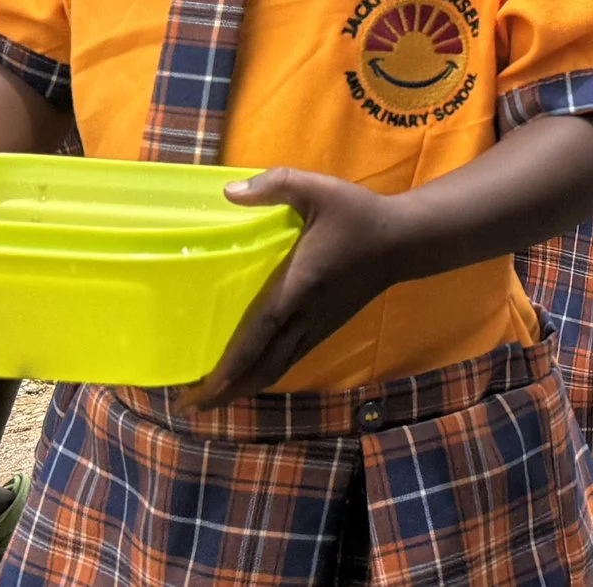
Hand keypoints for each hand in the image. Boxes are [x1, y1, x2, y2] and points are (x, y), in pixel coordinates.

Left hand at [182, 168, 385, 410]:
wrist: (403, 241)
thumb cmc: (359, 215)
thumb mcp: (318, 188)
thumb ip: (275, 185)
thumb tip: (228, 193)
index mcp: (300, 285)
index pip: (261, 331)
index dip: (232, 363)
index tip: (203, 388)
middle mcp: (307, 314)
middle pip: (263, 365)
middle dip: (227, 390)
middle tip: (189, 408)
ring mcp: (318, 325)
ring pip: (276, 368)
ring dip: (243, 387)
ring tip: (210, 400)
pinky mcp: (325, 326)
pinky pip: (289, 358)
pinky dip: (263, 374)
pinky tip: (247, 377)